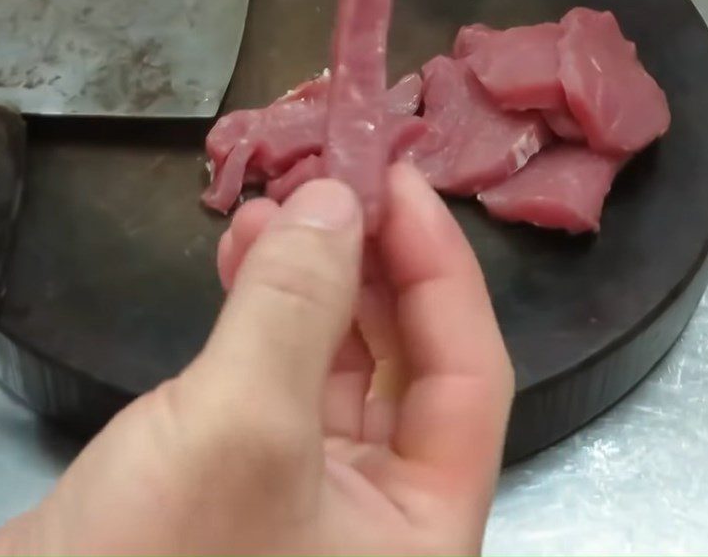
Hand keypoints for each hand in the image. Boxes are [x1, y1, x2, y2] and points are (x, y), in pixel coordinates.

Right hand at [0, 165, 512, 555]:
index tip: (399, 185)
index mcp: (421, 527)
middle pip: (404, 357)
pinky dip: (263, 303)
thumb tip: (336, 201)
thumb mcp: (238, 428)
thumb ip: (296, 307)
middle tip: (335, 185)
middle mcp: (381, 510)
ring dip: (310, 273)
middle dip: (368, 262)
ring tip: (276, 207)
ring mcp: (311, 486)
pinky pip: (277, 366)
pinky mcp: (245, 465)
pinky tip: (242, 250)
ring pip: (335, 354)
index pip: (468, 373)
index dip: (441, 269)